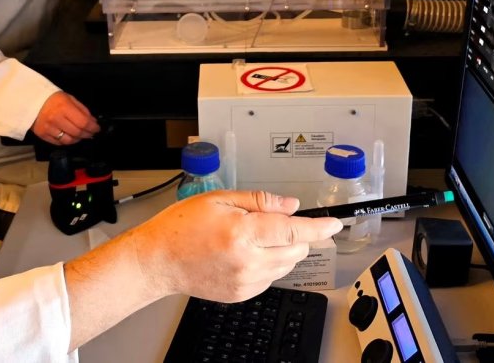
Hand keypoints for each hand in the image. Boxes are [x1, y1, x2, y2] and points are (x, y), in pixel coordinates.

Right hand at [32, 91, 99, 145]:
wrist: (30, 100)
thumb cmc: (51, 98)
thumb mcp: (69, 98)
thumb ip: (82, 110)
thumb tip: (93, 121)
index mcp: (64, 107)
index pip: (83, 122)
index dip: (93, 127)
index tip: (97, 128)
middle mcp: (56, 119)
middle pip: (77, 133)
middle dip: (87, 134)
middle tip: (91, 133)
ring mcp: (48, 128)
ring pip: (68, 141)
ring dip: (77, 139)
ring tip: (80, 135)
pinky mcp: (42, 135)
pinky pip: (58, 143)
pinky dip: (66, 141)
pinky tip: (69, 136)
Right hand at [134, 190, 341, 302]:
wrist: (159, 261)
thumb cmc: (182, 227)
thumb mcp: (220, 200)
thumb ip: (260, 202)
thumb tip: (291, 206)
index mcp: (242, 233)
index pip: (294, 232)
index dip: (318, 228)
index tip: (334, 224)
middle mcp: (248, 261)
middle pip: (296, 251)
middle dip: (298, 236)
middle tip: (277, 223)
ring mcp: (246, 282)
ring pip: (287, 266)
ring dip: (285, 251)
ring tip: (256, 238)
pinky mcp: (243, 295)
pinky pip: (272, 278)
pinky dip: (270, 265)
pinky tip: (248, 254)